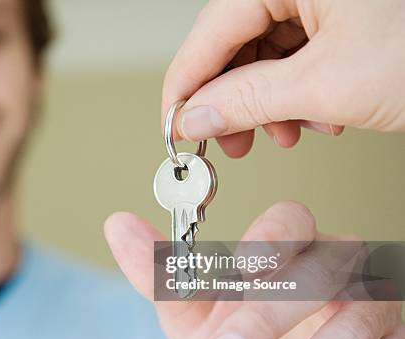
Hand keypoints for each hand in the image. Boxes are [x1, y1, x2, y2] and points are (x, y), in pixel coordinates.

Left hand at [105, 201, 404, 338]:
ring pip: (354, 326)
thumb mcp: (192, 316)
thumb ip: (161, 275)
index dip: (265, 244)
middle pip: (319, 272)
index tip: (231, 277)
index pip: (289, 221)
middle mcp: (340, 270)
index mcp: (292, 248)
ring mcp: (376, 313)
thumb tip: (116, 224)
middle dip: (267, 316)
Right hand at [162, 0, 404, 157]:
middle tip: (227, 142)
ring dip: (270, 104)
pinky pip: (299, 57)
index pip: (210, 32)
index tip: (174, 126)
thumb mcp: (328, 83)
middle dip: (233, 101)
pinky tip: (318, 116)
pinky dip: (300, 95)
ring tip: (287, 133)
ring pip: (267, 55)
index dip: (186, 86)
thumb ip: (248, 99)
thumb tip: (196, 116)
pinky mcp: (343, 17)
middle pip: (236, 44)